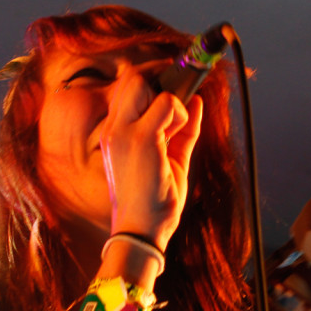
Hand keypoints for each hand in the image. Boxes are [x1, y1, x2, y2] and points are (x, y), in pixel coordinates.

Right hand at [98, 69, 203, 250]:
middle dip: (163, 79)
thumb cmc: (154, 200)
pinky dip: (181, 116)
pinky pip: (168, 105)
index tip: (176, 80)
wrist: (141, 231)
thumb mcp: (171, 158)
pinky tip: (175, 140)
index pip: (129, 90)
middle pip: (134, 78)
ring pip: (153, 89)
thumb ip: (183, 129)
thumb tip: (197, 100)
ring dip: (175, 106)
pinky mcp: (141, 139)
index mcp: (114, 133)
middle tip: (183, 93)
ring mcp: (124, 132)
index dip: (153, 81)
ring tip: (174, 136)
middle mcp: (113, 128)